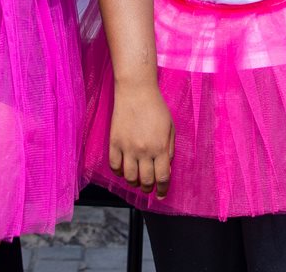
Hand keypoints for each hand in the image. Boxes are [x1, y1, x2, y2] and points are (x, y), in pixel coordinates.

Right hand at [107, 78, 174, 199]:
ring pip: (129, 177)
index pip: (162, 177)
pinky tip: (123, 170)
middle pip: (146, 180)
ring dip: (134, 182)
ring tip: (136, 180)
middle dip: (148, 188)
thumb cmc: (156, 107)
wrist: (136, 91)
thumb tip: (166, 168)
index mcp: (160, 147)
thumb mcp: (170, 128)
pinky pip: (114, 166)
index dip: (163, 189)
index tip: (161, 194)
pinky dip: (119, 172)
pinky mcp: (114, 142)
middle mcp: (144, 151)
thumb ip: (170, 150)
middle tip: (148, 187)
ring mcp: (127, 147)